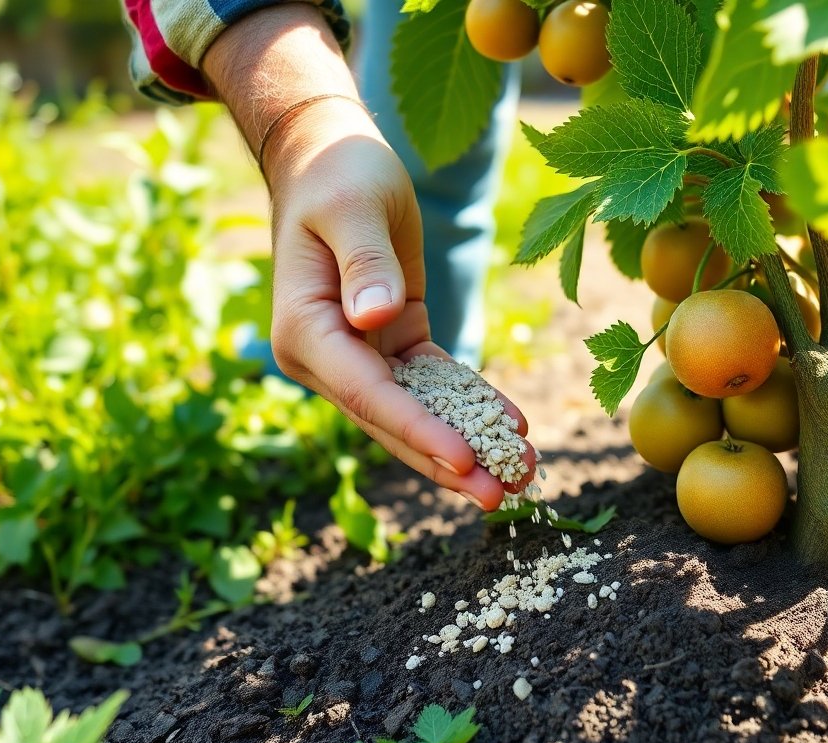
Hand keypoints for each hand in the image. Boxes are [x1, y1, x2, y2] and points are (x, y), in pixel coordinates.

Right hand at [260, 99, 535, 510]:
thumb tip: (373, 318)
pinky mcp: (391, 341)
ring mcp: (358, 354)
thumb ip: (363, 262)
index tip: (465, 460)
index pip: (368, 394)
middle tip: (502, 497)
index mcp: (306, 330)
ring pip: (418, 413)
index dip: (418, 429)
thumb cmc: (337, 175)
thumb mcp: (353, 207)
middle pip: (394, 421)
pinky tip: (512, 426)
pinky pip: (435, 383)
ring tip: (521, 476)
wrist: (330, 158)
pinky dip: (471, 405)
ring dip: (467, 445)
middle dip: (449, 461)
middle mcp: (327, 355)